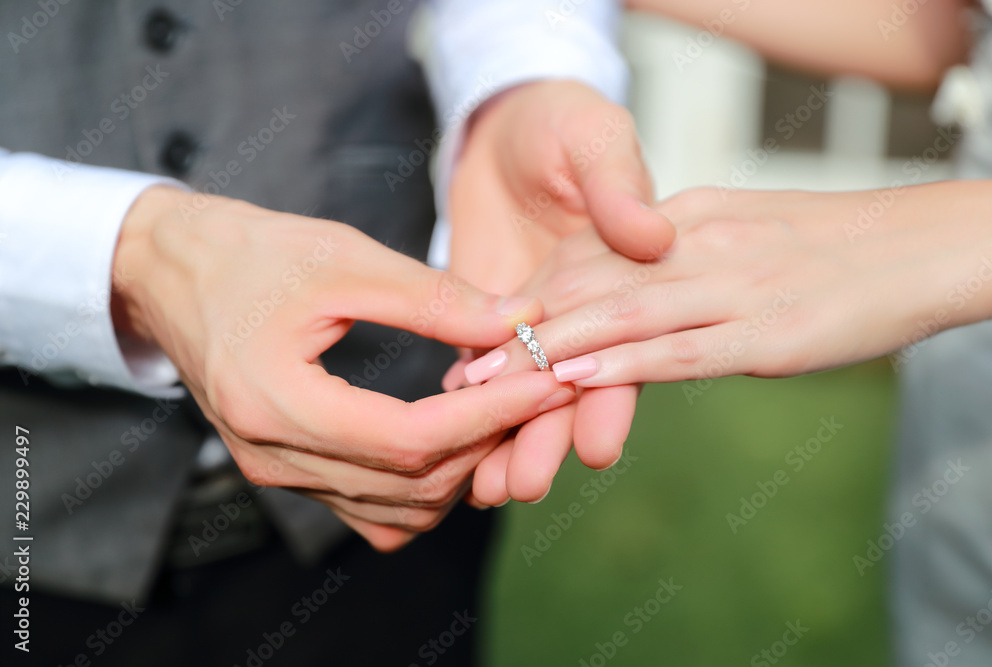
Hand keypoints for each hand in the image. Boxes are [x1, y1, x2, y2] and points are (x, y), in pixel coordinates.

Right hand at [112, 186, 576, 550]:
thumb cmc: (252, 253)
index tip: (549, 381)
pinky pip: (372, 511)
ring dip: (463, 469)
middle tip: (541, 389)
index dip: (490, 415)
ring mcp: (278, 473)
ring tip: (503, 410)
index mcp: (276, 402)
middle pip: (412, 485)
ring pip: (399, 511)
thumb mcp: (344, 258)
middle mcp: (274, 456)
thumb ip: (436, 297)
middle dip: (490, 441)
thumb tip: (523, 319)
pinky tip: (449, 438)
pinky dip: (424, 487)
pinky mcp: (287, 471)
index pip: (410, 440)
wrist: (176, 271)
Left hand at [446, 80, 674, 505]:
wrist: (503, 121)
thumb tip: (651, 234)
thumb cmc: (562, 122)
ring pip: (527, 389)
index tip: (597, 444)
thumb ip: (617, 184)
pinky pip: (483, 368)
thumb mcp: (593, 137)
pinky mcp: (491, 315)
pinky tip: (451, 443)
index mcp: (622, 275)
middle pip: (572, 383)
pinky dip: (471, 403)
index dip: (612, 392)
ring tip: (486, 487)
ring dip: (510, 437)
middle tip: (525, 485)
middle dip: (551, 435)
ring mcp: (537, 318)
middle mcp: (584, 308)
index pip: (621, 342)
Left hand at [472, 183, 991, 390]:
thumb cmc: (829, 245)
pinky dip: (620, 367)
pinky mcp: (765, 333)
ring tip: (490, 388)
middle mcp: (695, 247)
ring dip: (548, 357)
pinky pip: (678, 349)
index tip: (483, 337)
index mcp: (685, 219)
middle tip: (460, 374)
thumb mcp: (740, 229)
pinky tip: (574, 384)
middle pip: (588, 291)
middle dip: (518, 336)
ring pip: (619, 322)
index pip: (589, 260)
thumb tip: (635, 292)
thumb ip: (682, 255)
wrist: (919, 242)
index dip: (530, 302)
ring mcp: (729, 288)